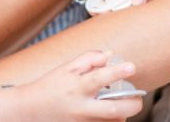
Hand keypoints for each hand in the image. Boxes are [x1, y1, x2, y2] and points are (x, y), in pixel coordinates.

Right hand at [15, 50, 142, 120]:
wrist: (31, 110)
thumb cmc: (50, 86)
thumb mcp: (66, 68)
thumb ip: (89, 59)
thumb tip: (110, 55)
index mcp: (76, 87)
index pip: (99, 78)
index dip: (117, 72)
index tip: (131, 66)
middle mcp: (81, 107)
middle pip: (114, 110)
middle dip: (132, 104)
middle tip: (138, 97)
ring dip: (124, 114)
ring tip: (123, 104)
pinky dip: (113, 120)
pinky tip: (111, 113)